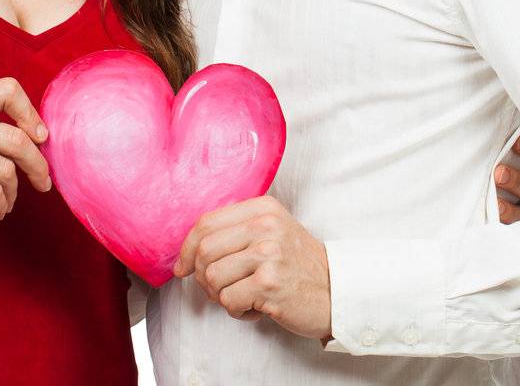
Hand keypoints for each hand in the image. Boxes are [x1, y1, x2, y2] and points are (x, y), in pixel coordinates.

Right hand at [0, 76, 52, 240]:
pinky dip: (1, 205)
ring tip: (6, 201)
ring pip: (6, 169)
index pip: (7, 89)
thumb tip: (42, 140)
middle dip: (37, 164)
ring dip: (13, 191)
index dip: (30, 113)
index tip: (40, 137)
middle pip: (16, 138)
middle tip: (44, 182)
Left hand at [173, 195, 331, 340]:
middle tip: (219, 289)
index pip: (206, 222)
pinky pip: (228, 301)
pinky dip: (237, 310)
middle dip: (202, 277)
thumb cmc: (297, 266)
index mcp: (263, 208)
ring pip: (212, 278)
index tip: (183, 268)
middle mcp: (266, 225)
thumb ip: (235, 232)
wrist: (336, 291)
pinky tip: (257, 307)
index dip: (186, 249)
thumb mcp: (272, 233)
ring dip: (222, 296)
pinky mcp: (270, 283)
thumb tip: (185, 255)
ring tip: (245, 296)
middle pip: (204, 250)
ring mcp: (269, 253)